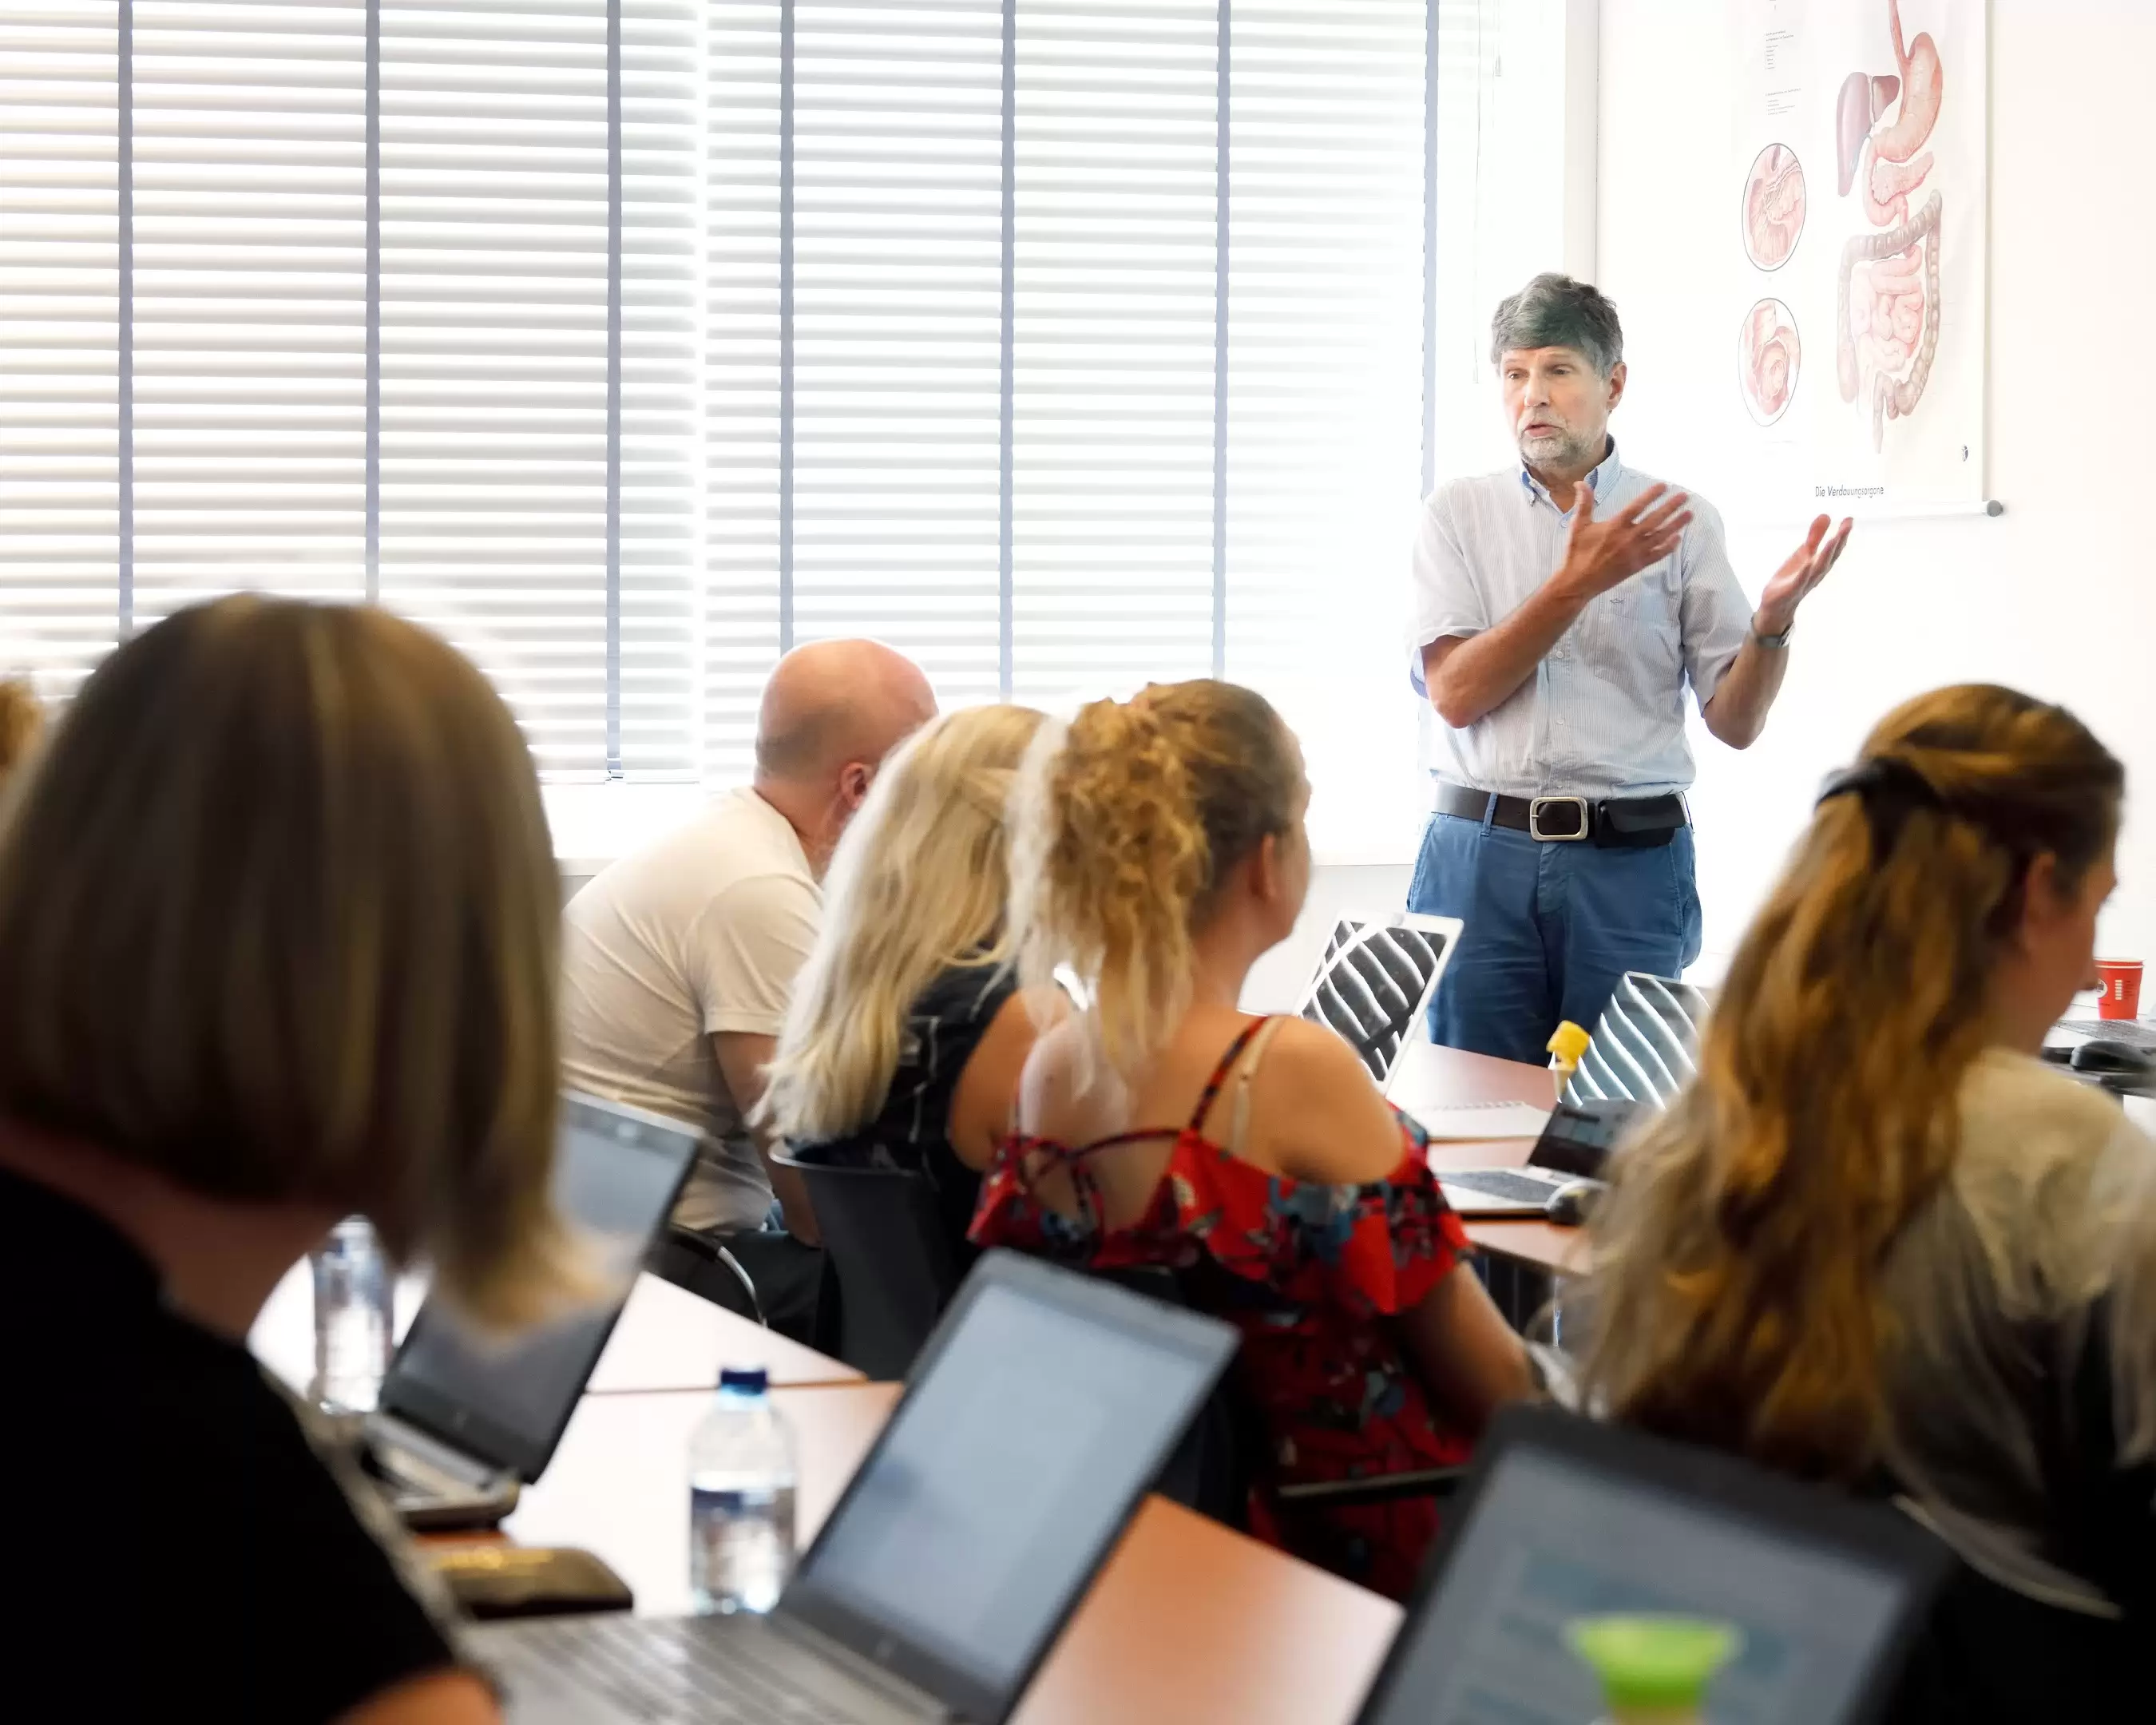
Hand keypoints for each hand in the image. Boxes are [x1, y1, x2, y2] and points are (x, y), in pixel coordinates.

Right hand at [1551, 482, 1693, 603]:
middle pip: (1655, 519)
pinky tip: (1678, 538)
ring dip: (1676, 524)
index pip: (1637, 506)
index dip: (1651, 495)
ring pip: (1661, 535)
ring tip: (1689, 514)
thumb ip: (1584, 503)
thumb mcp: (1578, 525)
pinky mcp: (1637, 565)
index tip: (1664, 486)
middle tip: (1684, 496)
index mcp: (1615, 526)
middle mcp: (1629, 538)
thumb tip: (1580, 482)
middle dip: (1671, 506)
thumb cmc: (1577, 553)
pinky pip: (1658, 554)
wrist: (1578, 582)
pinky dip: (1669, 547)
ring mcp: (1635, 552)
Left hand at [1756, 514, 1851, 633]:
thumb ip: (1815, 536)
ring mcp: (1805, 582)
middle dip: (1839, 541)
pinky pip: (1800, 581)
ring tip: (1832, 539)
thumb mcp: (1804, 553)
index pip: (1834, 548)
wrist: (1777, 605)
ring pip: (1818, 568)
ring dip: (1826, 554)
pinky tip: (1808, 562)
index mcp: (1821, 563)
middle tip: (1847, 526)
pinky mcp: (1791, 590)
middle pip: (1830, 556)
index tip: (1849, 520)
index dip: (1842, 534)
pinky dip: (1805, 572)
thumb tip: (1826, 515)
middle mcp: (1817, 573)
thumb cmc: (1794, 577)